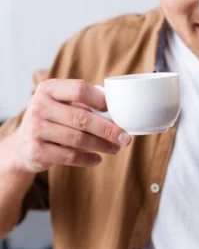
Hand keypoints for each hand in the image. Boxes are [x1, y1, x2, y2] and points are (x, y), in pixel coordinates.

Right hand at [11, 79, 131, 173]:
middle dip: (109, 130)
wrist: (22, 146)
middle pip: (82, 118)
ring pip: (79, 139)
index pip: (79, 89)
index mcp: (48, 89)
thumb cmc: (51, 121)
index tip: (116, 111)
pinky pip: (70, 156)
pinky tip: (98, 159)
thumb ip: (81, 104)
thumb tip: (117, 112)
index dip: (100, 100)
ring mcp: (36, 129)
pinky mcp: (37, 151)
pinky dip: (88, 159)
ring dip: (102, 145)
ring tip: (115, 149)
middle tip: (126, 138)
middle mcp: (40, 106)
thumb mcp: (59, 105)